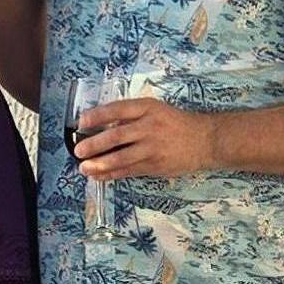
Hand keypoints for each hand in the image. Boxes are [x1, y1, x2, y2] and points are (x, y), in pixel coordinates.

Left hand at [71, 94, 219, 179]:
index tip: (81, 122)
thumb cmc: (176, 123)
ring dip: (99, 163)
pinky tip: (98, 175)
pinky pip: (129, 170)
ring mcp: (152, 148)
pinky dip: (111, 174)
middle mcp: (149, 126)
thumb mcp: (155, 110)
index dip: (97, 116)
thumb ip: (132, 117)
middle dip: (94, 144)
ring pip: (121, 157)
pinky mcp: (155, 165)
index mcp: (147, 108)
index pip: (117, 109)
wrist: (205, 140)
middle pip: (116, 136)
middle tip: (78, 150)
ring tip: (84, 167)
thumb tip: (103, 127)